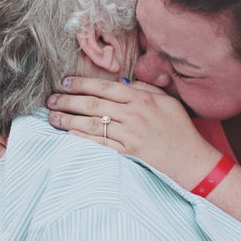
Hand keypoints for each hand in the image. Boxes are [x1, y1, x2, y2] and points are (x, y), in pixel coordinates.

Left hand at [47, 77, 220, 187]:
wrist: (189, 157)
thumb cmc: (179, 127)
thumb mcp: (167, 100)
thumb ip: (144, 88)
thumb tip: (122, 82)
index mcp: (141, 99)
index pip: (105, 87)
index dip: (82, 83)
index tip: (65, 83)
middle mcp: (133, 116)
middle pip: (93, 104)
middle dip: (68, 101)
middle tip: (50, 100)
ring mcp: (129, 135)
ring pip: (93, 125)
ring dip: (69, 120)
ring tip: (53, 118)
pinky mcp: (128, 153)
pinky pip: (101, 145)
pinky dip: (83, 140)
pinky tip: (69, 136)